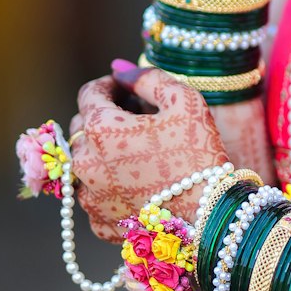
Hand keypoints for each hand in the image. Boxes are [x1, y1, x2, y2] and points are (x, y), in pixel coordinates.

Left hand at [69, 66, 227, 242]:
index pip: (90, 93)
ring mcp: (89, 197)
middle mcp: (84, 163)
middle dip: (107, 118)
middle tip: (140, 122)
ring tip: (140, 155)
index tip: (129, 89)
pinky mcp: (99, 222)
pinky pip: (96, 195)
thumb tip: (120, 69)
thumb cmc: (198, 155)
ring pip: (86, 162)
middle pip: (83, 127)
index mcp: (100, 129)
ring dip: (105, 153)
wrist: (208, 217)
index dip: (111, 85)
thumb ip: (148, 78)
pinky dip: (111, 185)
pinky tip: (139, 184)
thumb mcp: (184, 101)